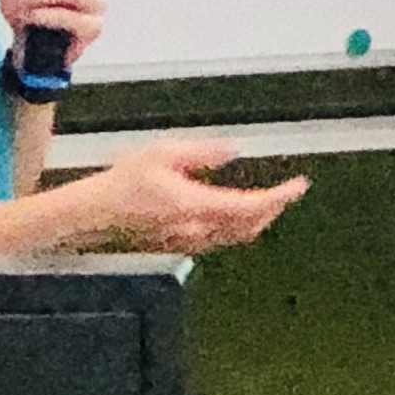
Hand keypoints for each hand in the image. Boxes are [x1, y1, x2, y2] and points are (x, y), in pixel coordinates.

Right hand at [47, 135, 306, 254]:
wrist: (96, 213)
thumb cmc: (123, 183)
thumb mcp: (164, 152)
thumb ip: (203, 152)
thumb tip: (233, 149)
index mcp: (197, 205)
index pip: (252, 206)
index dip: (280, 197)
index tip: (298, 185)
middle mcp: (198, 229)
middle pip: (252, 226)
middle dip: (275, 209)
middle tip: (288, 191)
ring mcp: (191, 241)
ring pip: (239, 236)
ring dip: (260, 219)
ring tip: (272, 201)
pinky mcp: (183, 245)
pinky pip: (222, 240)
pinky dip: (240, 227)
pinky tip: (239, 214)